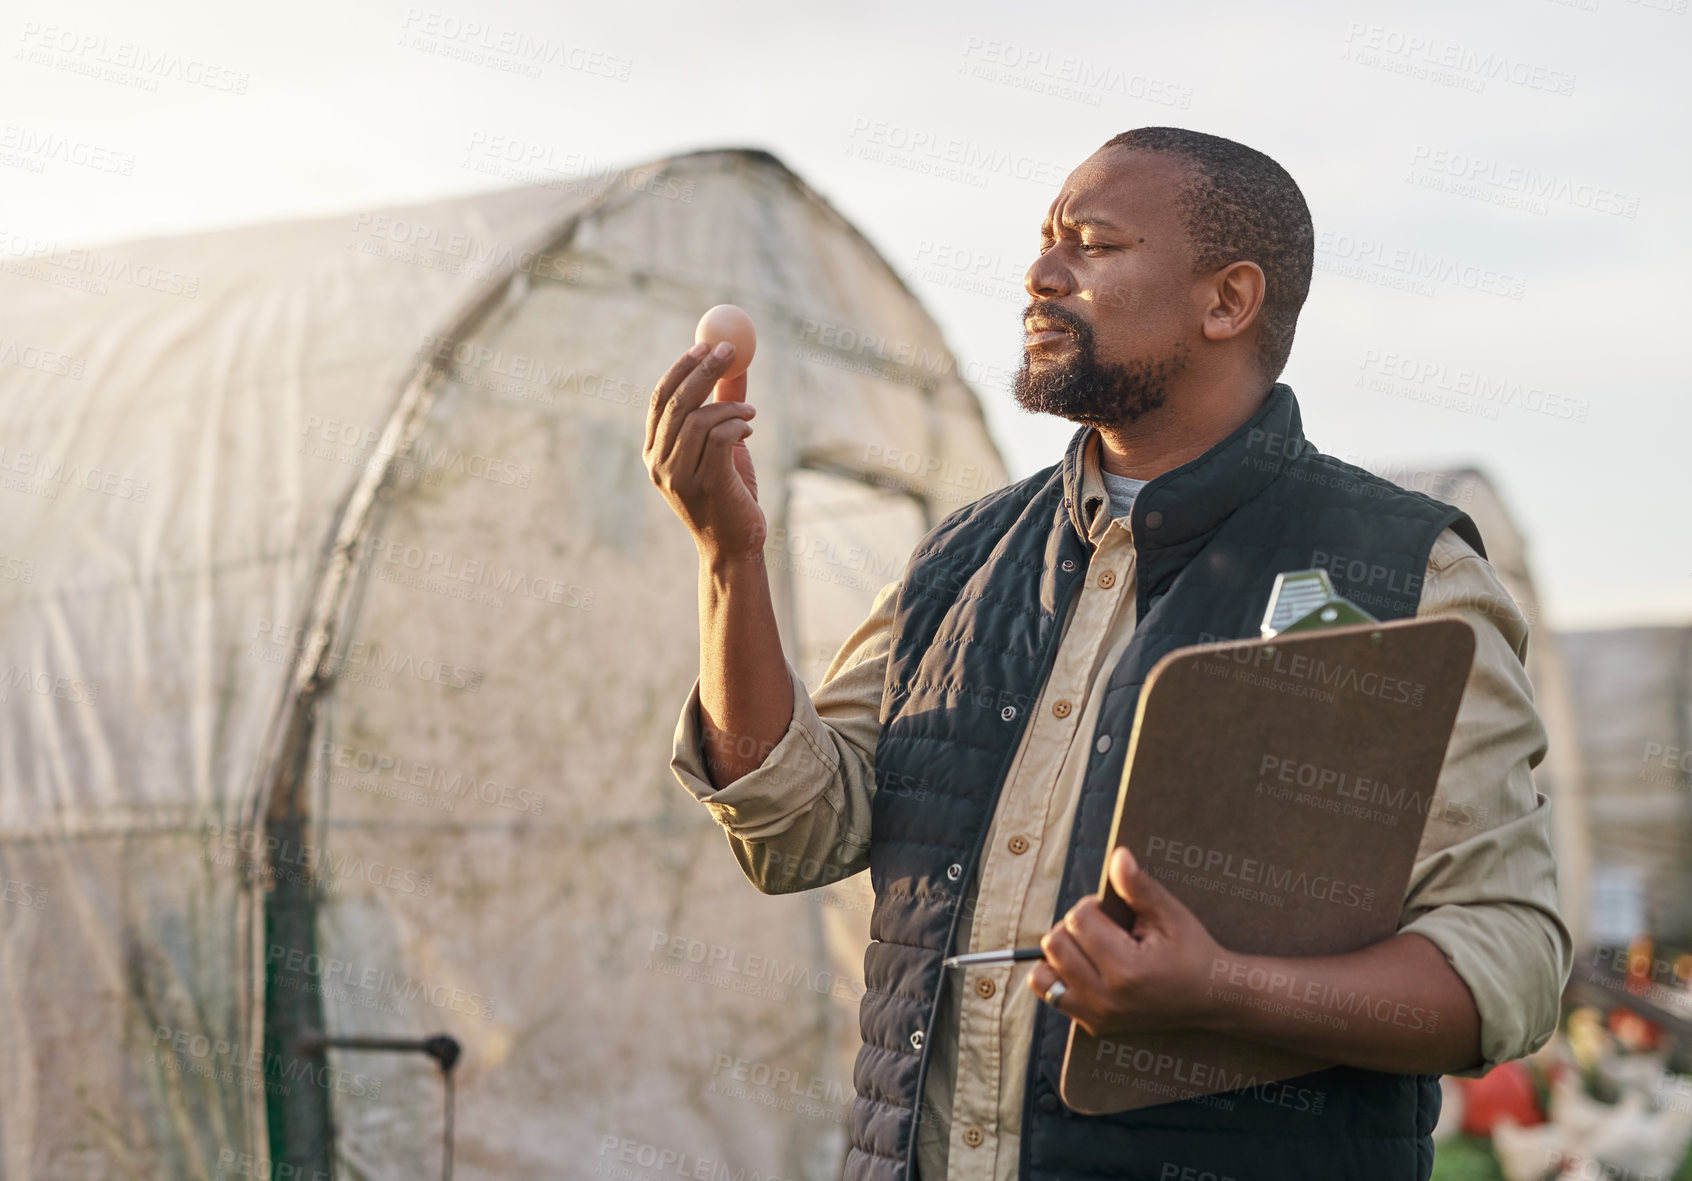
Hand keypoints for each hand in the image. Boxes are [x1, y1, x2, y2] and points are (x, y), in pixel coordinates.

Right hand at [644, 342, 762, 560]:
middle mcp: (658, 463)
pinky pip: (720, 438)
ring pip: (700, 419)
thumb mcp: (721, 447)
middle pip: (677, 403)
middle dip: (705, 371)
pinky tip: (749, 431)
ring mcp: (678, 477)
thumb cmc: (728, 494)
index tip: (705, 345)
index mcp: (654, 452)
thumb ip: (721, 408)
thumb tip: (733, 366)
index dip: (681, 368)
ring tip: (751, 413)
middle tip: (730, 350)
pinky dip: (737, 425)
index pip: (660, 399)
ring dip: (731, 407)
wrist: (734, 545)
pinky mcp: (705, 485)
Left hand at [1026, 846, 1225, 1037]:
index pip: (1078, 920)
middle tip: (1102, 929)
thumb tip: (1117, 855)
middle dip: (1073, 927)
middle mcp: (1106, 998)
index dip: (1091, 906)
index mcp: (1126, 970)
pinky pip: (1050, 995)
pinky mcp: (1093, 1026)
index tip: (1112, 913)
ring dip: (1060, 954)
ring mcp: (1097, 1016)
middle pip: (1054, 944)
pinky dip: (1058, 977)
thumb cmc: (1192, 952)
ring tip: (1090, 948)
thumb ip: (1138, 887)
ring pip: (1042, 973)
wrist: (1211, 997)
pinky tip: (1084, 967)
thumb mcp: (1171, 915)